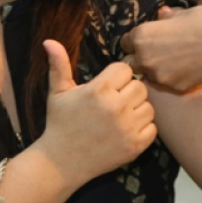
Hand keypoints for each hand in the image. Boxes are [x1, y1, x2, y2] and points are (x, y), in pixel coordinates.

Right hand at [37, 40, 156, 187]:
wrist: (61, 162)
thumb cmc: (60, 123)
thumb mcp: (58, 92)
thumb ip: (59, 65)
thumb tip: (49, 40)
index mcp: (99, 90)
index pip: (125, 69)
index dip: (116, 76)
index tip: (106, 86)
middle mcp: (116, 107)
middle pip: (140, 86)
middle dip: (128, 91)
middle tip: (114, 101)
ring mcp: (127, 128)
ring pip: (149, 107)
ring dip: (137, 109)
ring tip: (121, 115)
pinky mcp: (135, 146)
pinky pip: (153, 128)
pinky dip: (143, 128)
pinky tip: (127, 129)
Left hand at [122, 5, 201, 91]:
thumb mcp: (181, 13)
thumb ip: (165, 19)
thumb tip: (161, 16)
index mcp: (141, 36)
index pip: (125, 42)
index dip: (136, 40)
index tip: (147, 39)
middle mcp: (144, 58)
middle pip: (132, 62)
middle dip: (142, 57)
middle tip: (159, 51)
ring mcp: (159, 76)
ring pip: (149, 74)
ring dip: (156, 69)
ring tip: (175, 61)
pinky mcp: (175, 87)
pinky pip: (167, 83)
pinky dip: (173, 77)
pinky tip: (186, 68)